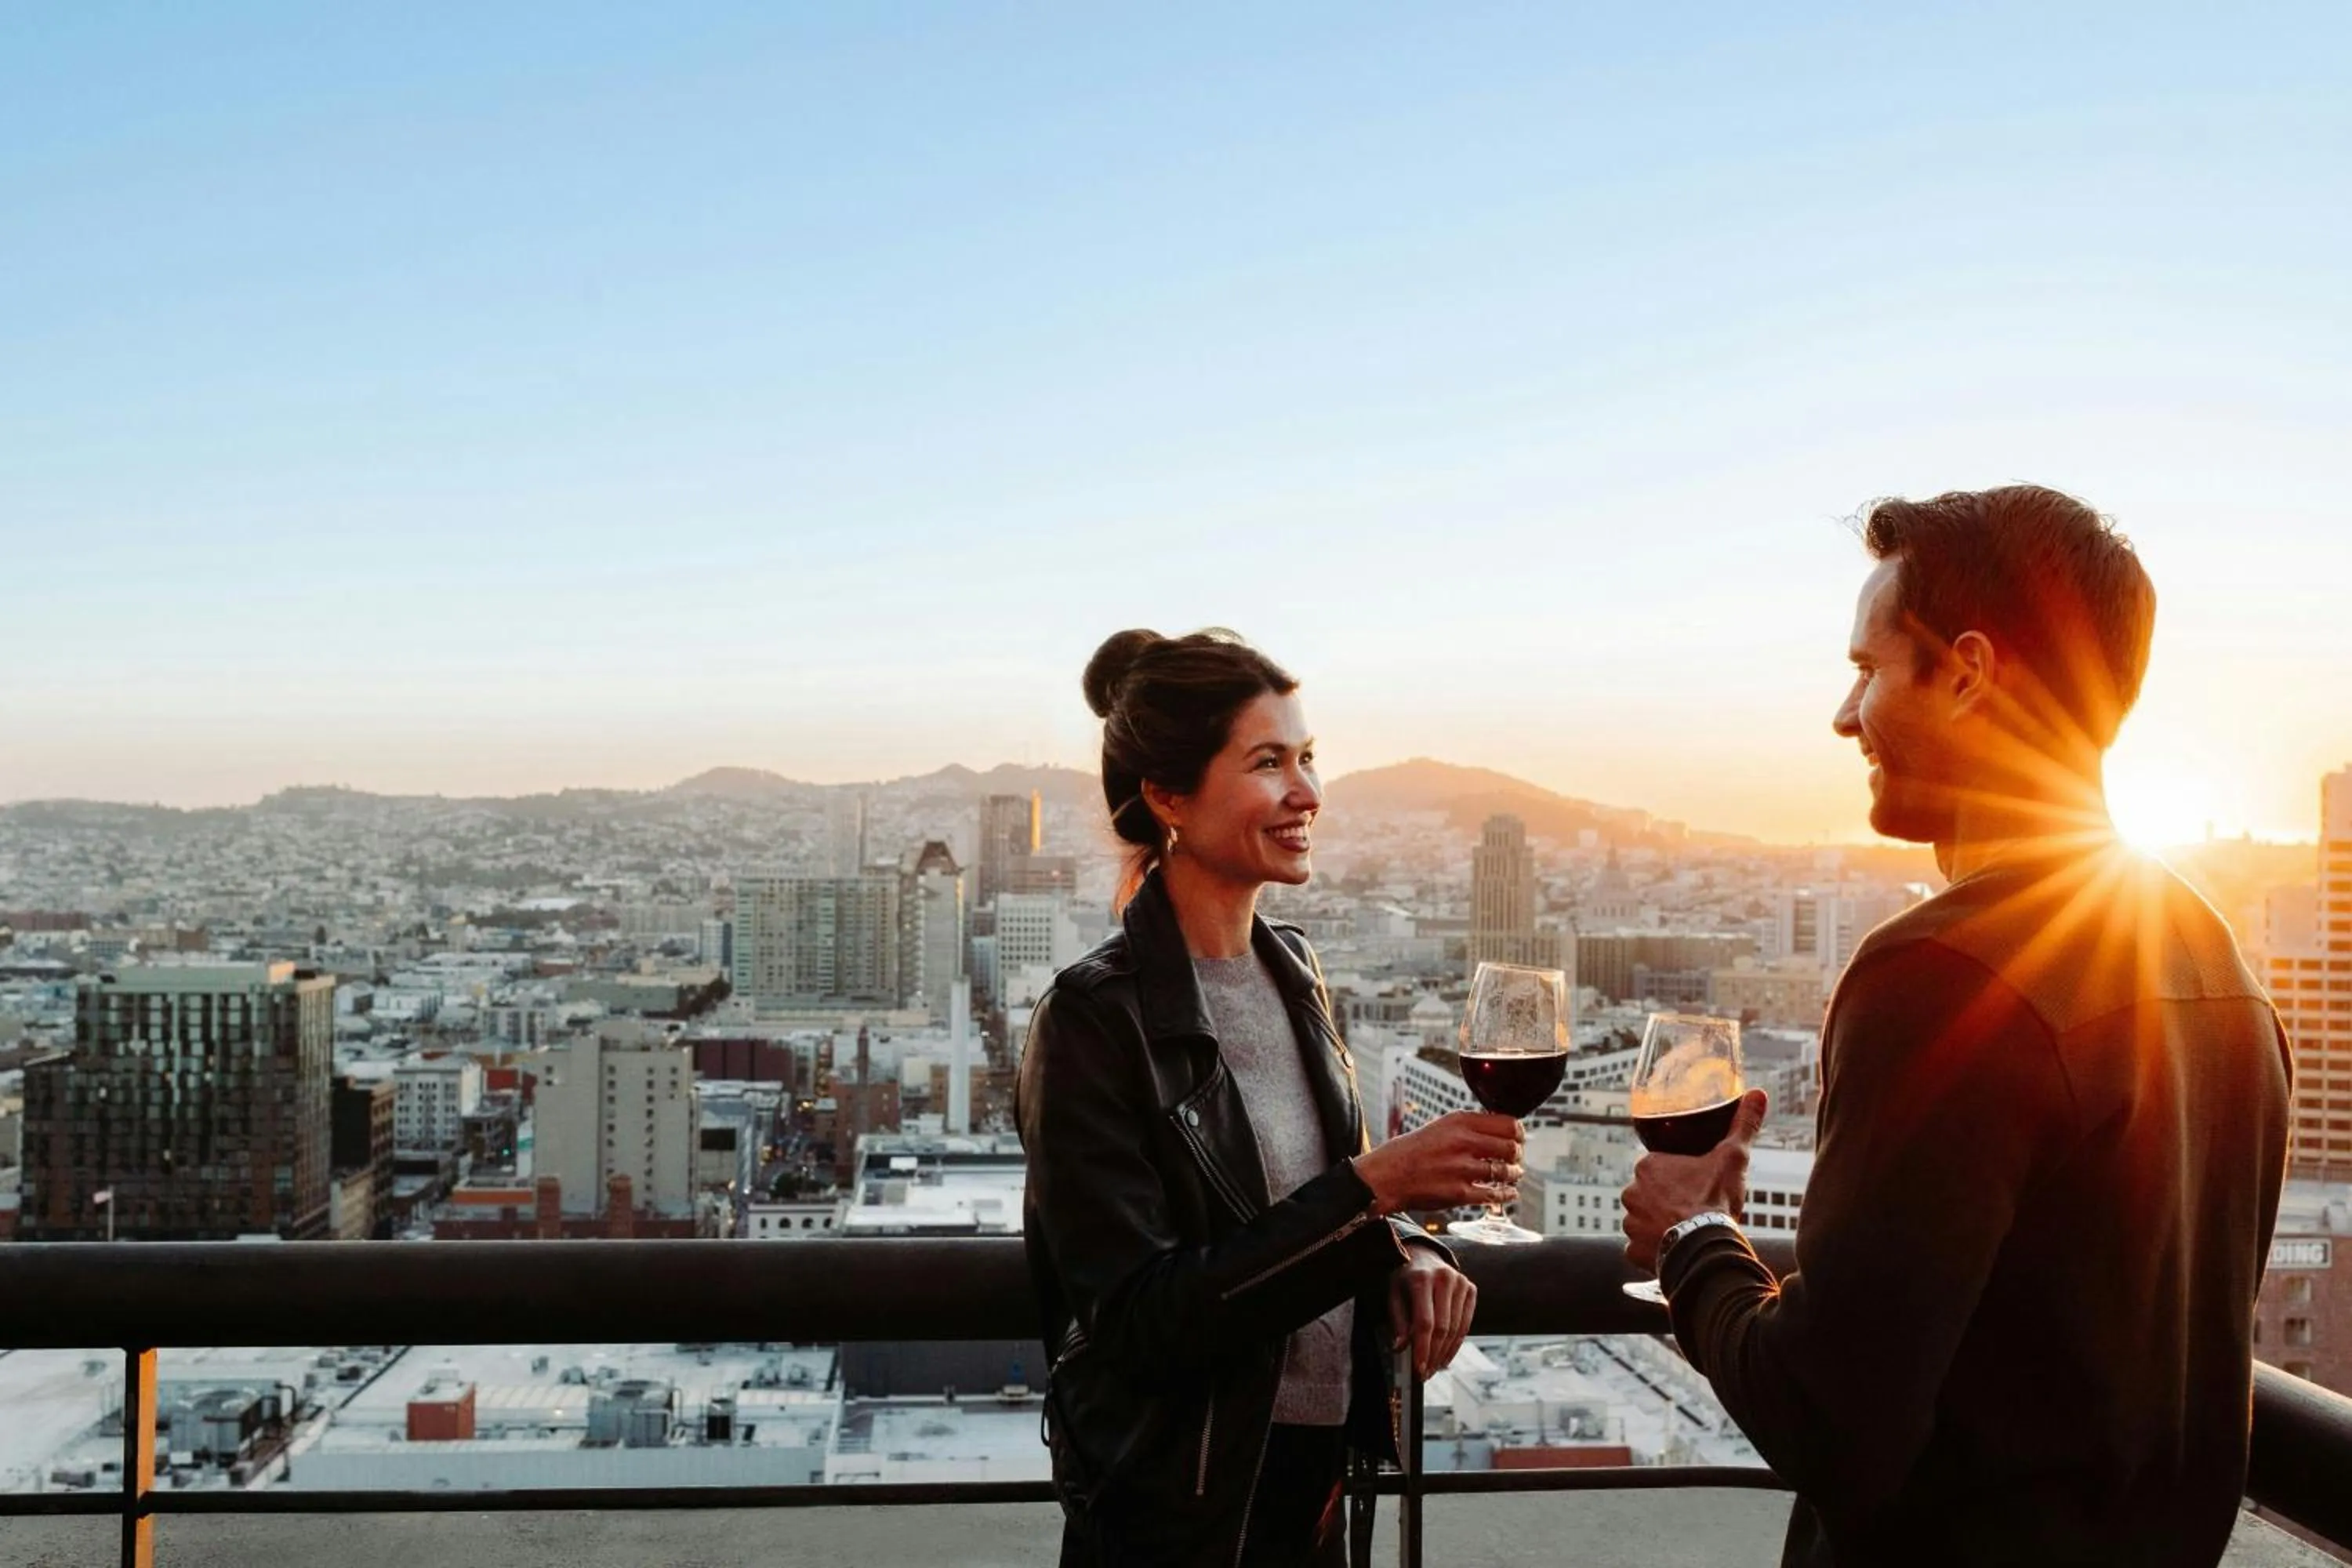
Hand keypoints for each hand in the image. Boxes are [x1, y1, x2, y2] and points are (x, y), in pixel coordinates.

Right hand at [1352, 1110, 1523, 1214]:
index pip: (1508, 1123)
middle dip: (1517, 1155)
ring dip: (1513, 1174)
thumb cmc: (1410, 1152)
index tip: (1518, 1139)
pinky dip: (1506, 1194)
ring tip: (1512, 1175)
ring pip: (1505, 1171)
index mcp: (1459, 1122)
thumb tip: (1500, 1132)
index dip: (1518, 1134)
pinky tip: (1508, 1193)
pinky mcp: (1459, 1193)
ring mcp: (1461, 1169)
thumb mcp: (1439, 1128)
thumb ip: (1468, 1128)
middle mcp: (1463, 1142)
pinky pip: (1494, 1194)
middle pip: (1511, 1147)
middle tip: (1515, 1159)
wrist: (1384, 1176)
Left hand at [1388, 1249, 1475, 1379]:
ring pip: (1456, 1329)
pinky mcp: (1471, 1289)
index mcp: (1421, 1278)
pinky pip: (1466, 1324)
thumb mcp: (1393, 1294)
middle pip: (1443, 1328)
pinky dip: (1456, 1344)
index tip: (1418, 1370)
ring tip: (1433, 1369)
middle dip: (1434, 1355)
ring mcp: (1461, 1283)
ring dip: (1445, 1354)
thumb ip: (1398, 1321)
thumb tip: (1400, 1348)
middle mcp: (1444, 1278)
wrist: (1423, 1254)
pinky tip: (1445, 1357)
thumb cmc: (1403, 1278)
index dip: (1422, 1348)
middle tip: (1425, 1374)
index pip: (1425, 1322)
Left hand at [1620, 1089, 1768, 1273]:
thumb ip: (1743, 1125)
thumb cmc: (1715, 1200)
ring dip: (1660, 1226)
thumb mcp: (1732, 1157)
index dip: (1681, 1178)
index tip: (1697, 1188)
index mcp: (1648, 1166)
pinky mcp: (1634, 1251)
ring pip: (1644, 1221)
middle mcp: (1631, 1192)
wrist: (1707, 1245)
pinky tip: (1675, 1249)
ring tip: (1686, 1231)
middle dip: (1668, 1202)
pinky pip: (1641, 1248)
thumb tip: (1758, 1094)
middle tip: (1694, 1210)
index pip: (1661, 1169)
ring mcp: (1631, 1223)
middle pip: (1651, 1194)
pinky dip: (1655, 1251)